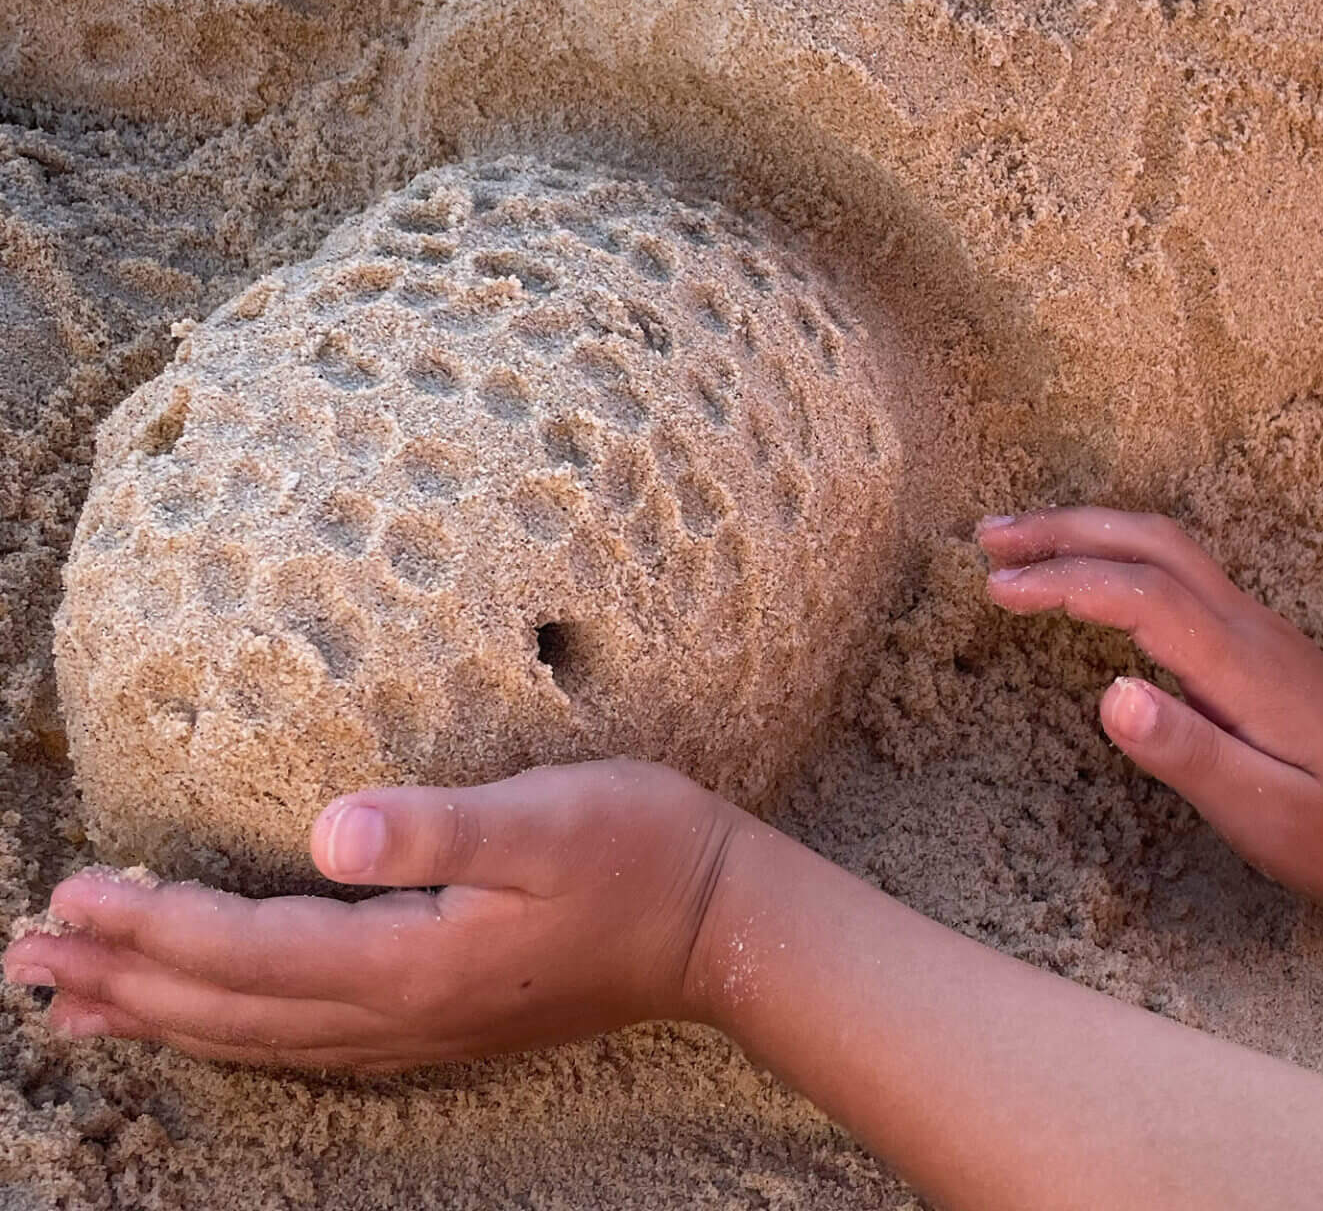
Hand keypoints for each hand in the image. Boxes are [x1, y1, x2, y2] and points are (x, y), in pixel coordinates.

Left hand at [2, 760, 742, 1069]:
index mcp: (411, 958)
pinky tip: (210, 1026)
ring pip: (258, 1035)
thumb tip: (325, 830)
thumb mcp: (548, 816)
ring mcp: (419, 1028)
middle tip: (26, 961)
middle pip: (230, 1007)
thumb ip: (436, 827)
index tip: (68, 896)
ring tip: (76, 1009)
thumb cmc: (640, 849)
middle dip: (123, 982)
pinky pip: (303, 1042)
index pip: (246, 950)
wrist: (718, 924)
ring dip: (161, 1016)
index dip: (152, 925)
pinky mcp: (441, 1021)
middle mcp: (399, 1012)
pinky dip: (231, 1032)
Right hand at [979, 508, 1322, 907]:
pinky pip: (1175, 571)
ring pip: (1165, 548)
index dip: (1063, 583)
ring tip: (1015, 544)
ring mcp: (1255, 628)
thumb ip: (1191, 755)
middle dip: (1063, 530)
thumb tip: (1111, 693)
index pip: (1140, 595)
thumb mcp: (1275, 816)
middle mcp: (1247, 628)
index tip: (995, 589)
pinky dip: (1116, 555)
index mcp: (1243, 667)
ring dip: (1088, 532)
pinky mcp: (1255, 642)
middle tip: (985, 539)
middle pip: (1150, 544)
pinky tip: (1087, 577)